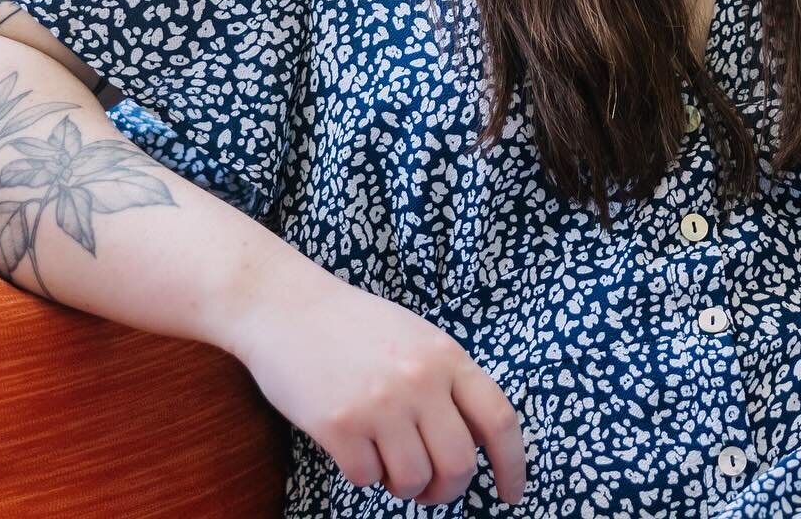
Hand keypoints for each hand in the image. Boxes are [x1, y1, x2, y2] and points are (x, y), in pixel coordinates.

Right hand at [229, 262, 526, 506]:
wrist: (289, 307)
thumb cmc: (354, 326)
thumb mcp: (416, 338)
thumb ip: (447, 382)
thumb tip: (474, 443)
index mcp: (446, 356)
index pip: (498, 418)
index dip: (512, 463)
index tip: (511, 492)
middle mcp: (420, 380)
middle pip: (459, 464)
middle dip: (448, 490)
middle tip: (431, 490)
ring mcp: (380, 404)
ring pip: (413, 480)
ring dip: (403, 485)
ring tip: (385, 458)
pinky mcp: (340, 426)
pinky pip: (367, 479)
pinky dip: (364, 474)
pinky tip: (353, 445)